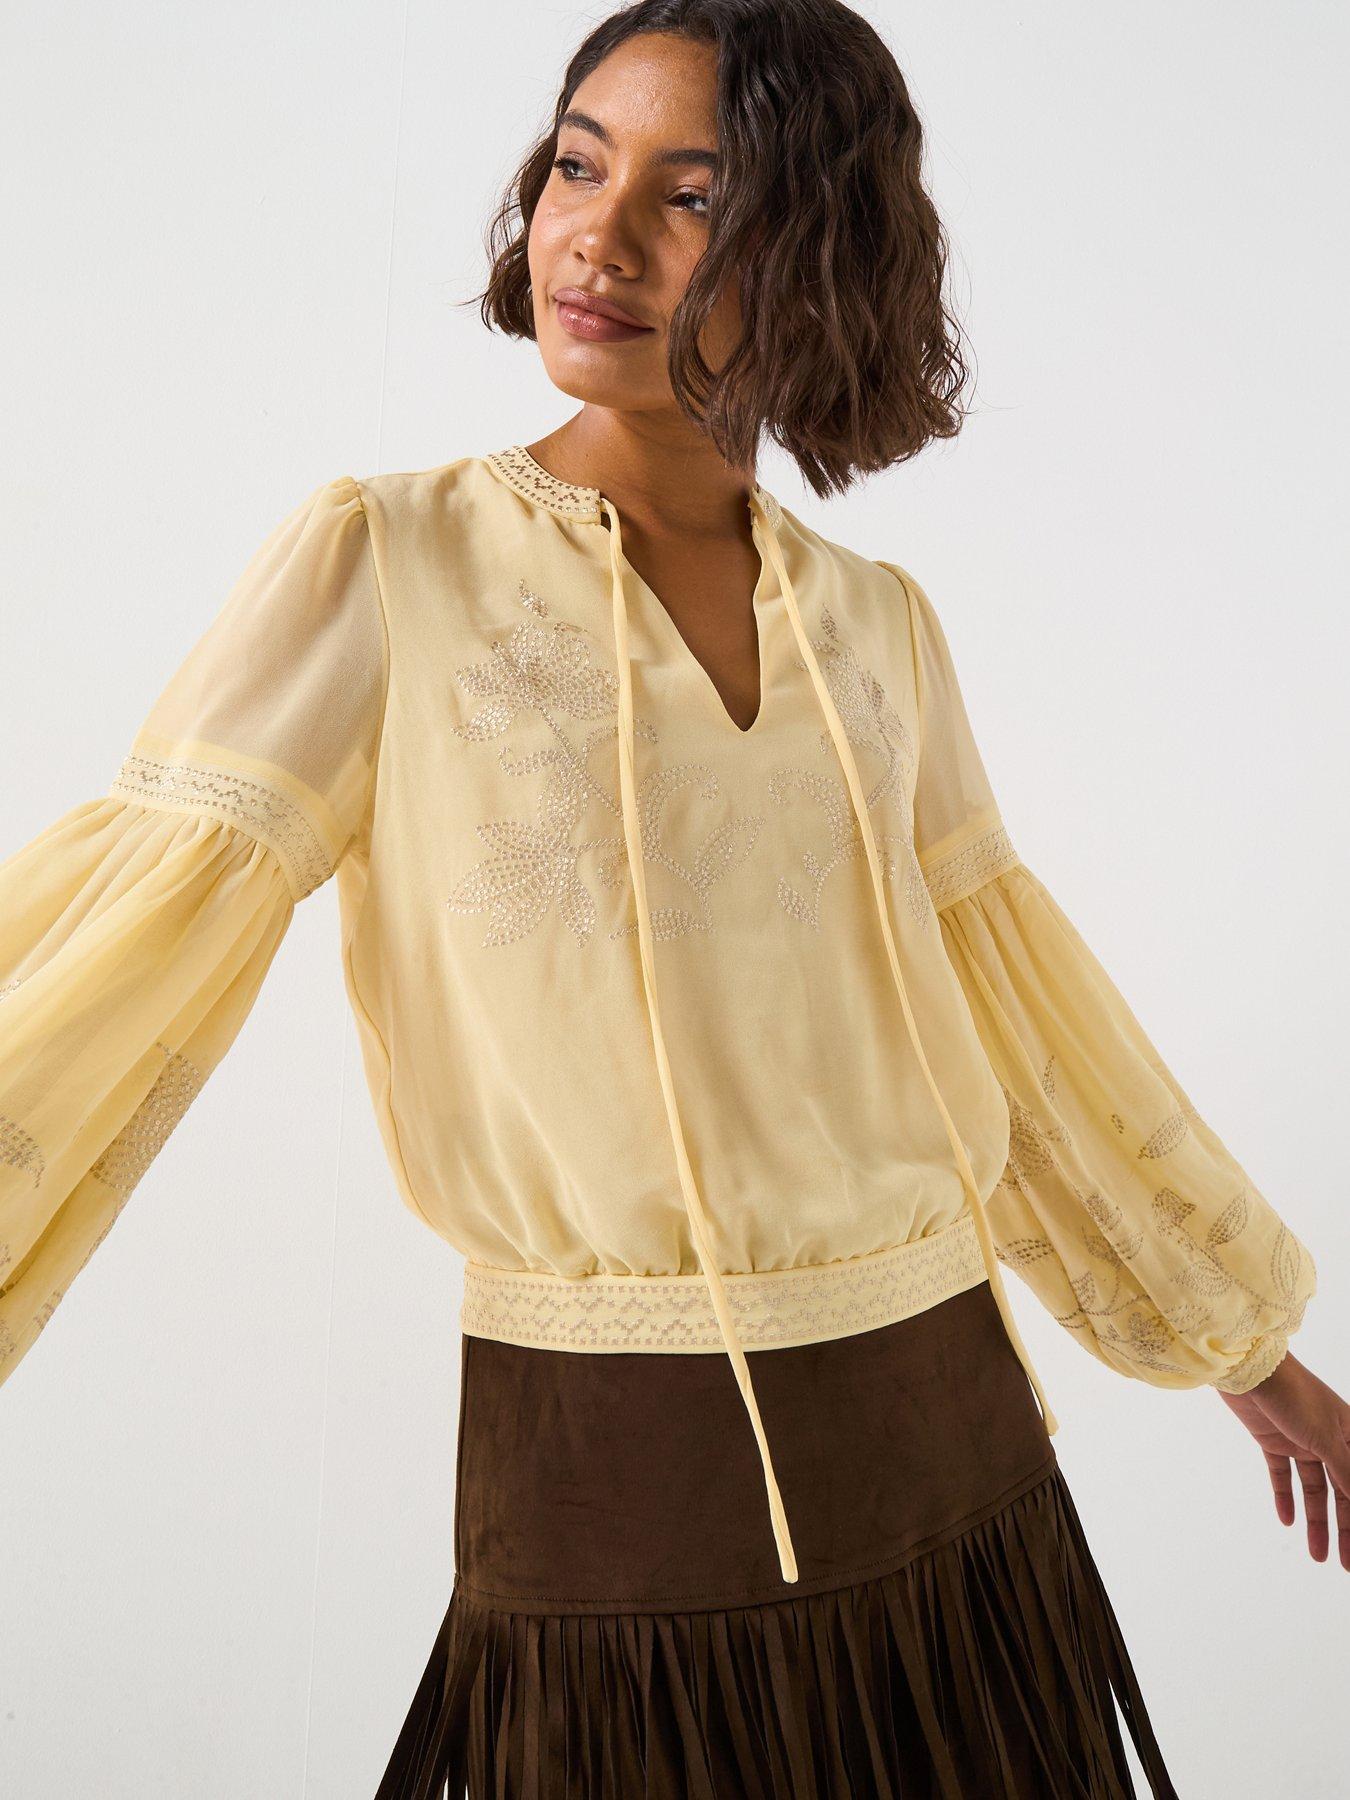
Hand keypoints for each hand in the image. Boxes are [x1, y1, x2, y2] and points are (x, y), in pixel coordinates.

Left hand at [1217, 1350, 1349, 1568]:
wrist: (1247, 1368)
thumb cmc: (1295, 1395)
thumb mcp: (1327, 1439)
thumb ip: (1347, 1472)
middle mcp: (1329, 1439)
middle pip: (1341, 1492)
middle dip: (1344, 1528)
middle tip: (1346, 1564)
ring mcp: (1300, 1439)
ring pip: (1313, 1488)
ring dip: (1316, 1521)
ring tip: (1317, 1556)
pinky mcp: (1272, 1439)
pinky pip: (1282, 1474)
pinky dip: (1285, 1497)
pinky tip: (1287, 1521)